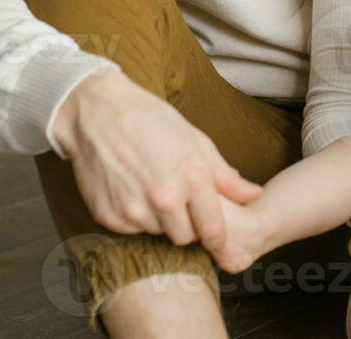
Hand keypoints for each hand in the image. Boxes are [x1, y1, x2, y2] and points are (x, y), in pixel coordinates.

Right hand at [51, 68, 262, 254]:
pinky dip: (134, 216)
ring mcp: (134, 210)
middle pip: (186, 238)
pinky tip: (130, 189)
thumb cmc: (151, 120)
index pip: (214, 230)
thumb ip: (225, 176)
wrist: (96, 112)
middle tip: (177, 199)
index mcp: (192, 178)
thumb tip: (255, 195)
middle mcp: (164, 199)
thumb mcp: (195, 140)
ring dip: (159, 220)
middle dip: (186, 224)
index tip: (214, 234)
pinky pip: (131, 230)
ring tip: (151, 187)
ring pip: (158, 234)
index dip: (217, 236)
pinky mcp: (109, 217)